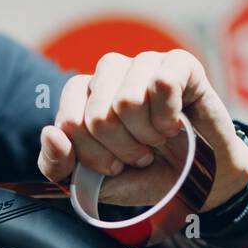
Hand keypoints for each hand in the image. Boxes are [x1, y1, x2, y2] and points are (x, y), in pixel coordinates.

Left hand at [37, 50, 247, 211]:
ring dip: (146, 136)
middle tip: (140, 154)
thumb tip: (50, 133)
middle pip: (97, 116)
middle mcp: (109, 72)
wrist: (197, 183)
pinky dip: (169, 118)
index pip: (68, 122)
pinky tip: (176, 123)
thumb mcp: (91, 183)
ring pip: (128, 101)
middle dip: (121, 150)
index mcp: (83, 95)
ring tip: (157, 140)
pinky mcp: (179, 63)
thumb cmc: (143, 175)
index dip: (92, 155)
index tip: (112, 165)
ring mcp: (143, 63)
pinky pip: (162, 83)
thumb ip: (57, 165)